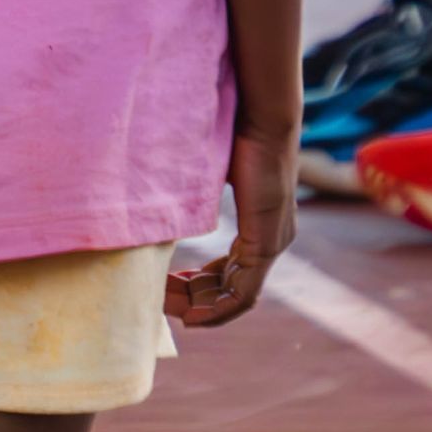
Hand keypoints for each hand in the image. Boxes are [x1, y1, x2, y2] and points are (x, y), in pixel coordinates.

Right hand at [165, 123, 296, 330]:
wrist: (260, 116)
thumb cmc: (233, 130)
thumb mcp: (208, 171)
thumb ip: (193, 191)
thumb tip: (159, 190)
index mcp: (259, 223)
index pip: (230, 268)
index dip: (200, 281)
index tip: (170, 282)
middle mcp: (271, 239)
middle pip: (231, 287)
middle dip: (195, 298)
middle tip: (161, 299)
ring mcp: (272, 244)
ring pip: (236, 295)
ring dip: (202, 307)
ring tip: (168, 308)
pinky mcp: (267, 244)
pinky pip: (243, 294)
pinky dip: (218, 310)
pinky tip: (191, 316)